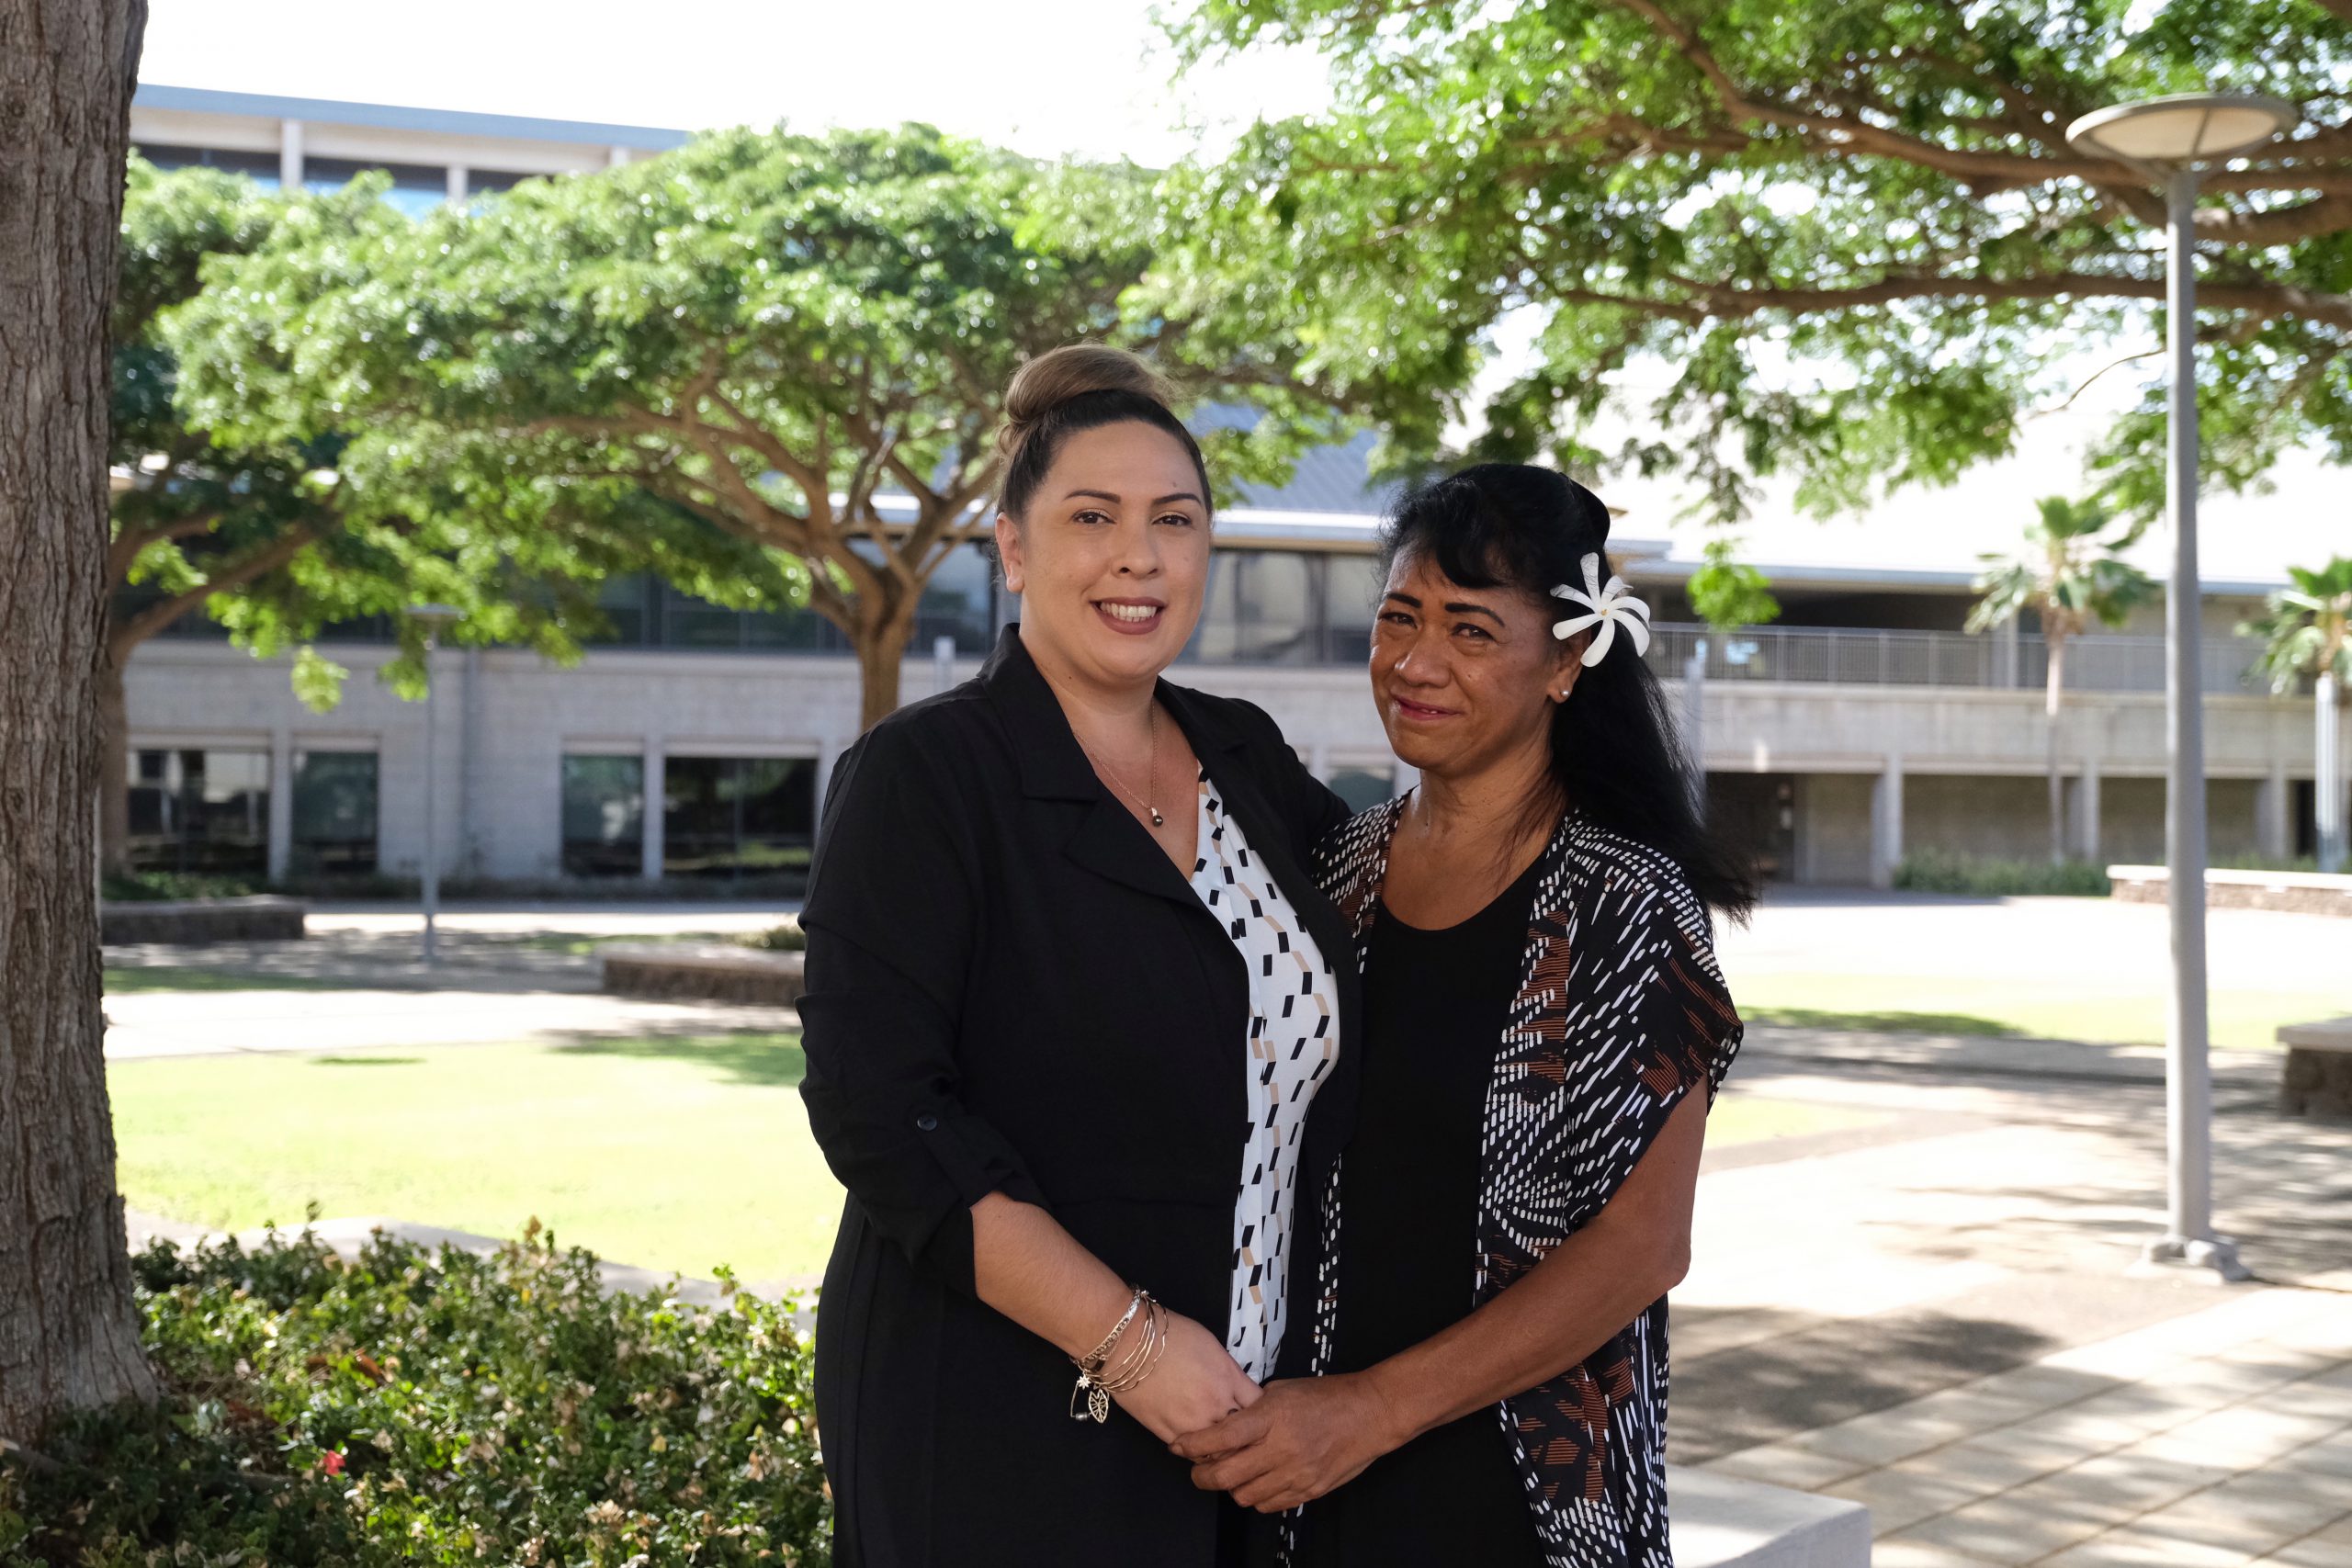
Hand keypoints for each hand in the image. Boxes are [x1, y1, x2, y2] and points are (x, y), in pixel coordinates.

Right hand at [1107, 1310, 1262, 1443]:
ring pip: (1218, 1451)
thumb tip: (1236, 1388)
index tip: (1258, 1413)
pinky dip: (1197, 1452)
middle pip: (1243, 1436)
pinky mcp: (1168, 1434)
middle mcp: (1215, 1405)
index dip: (1261, 1412)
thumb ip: (1229, 1372)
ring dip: (1221, 1448)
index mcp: (1229, 1379)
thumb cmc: (1170, 1334)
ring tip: (1220, 1445)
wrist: (1128, 1342)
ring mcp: (1192, 1423)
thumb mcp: (1211, 1345)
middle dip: (1246, 1437)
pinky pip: (1192, 1454)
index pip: (1259, 1407)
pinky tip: (1196, 1445)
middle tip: (1244, 1437)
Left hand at [1170, 1374, 1401, 1511]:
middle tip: (1197, 1470)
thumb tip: (1226, 1421)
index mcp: (1272, 1417)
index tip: (1179, 1446)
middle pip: (1225, 1476)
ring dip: (1231, 1487)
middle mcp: (1281, 1448)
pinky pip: (1269, 1505)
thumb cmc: (1329, 1396)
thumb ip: (1253, 1407)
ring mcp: (1296, 1473)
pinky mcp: (1309, 1490)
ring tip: (1233, 1474)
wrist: (1371, 1412)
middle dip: (1202, 1476)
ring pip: (1244, 1496)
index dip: (1191, 1445)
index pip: (1219, 1438)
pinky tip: (1259, 1481)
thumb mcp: (1283, 1389)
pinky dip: (1257, 1497)